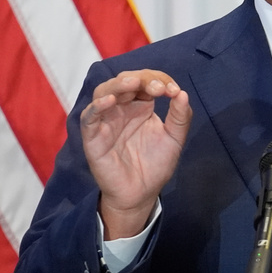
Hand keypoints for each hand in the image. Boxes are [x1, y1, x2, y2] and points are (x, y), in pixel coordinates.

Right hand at [80, 70, 191, 239]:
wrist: (141, 193)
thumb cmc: (156, 164)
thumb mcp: (174, 138)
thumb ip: (180, 116)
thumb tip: (182, 93)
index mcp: (141, 105)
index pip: (146, 81)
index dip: (160, 80)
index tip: (173, 91)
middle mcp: (122, 108)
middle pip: (125, 81)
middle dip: (142, 79)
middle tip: (158, 88)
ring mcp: (106, 120)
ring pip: (104, 92)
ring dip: (118, 85)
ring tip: (133, 84)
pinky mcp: (93, 136)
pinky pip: (89, 117)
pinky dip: (97, 106)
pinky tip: (110, 101)